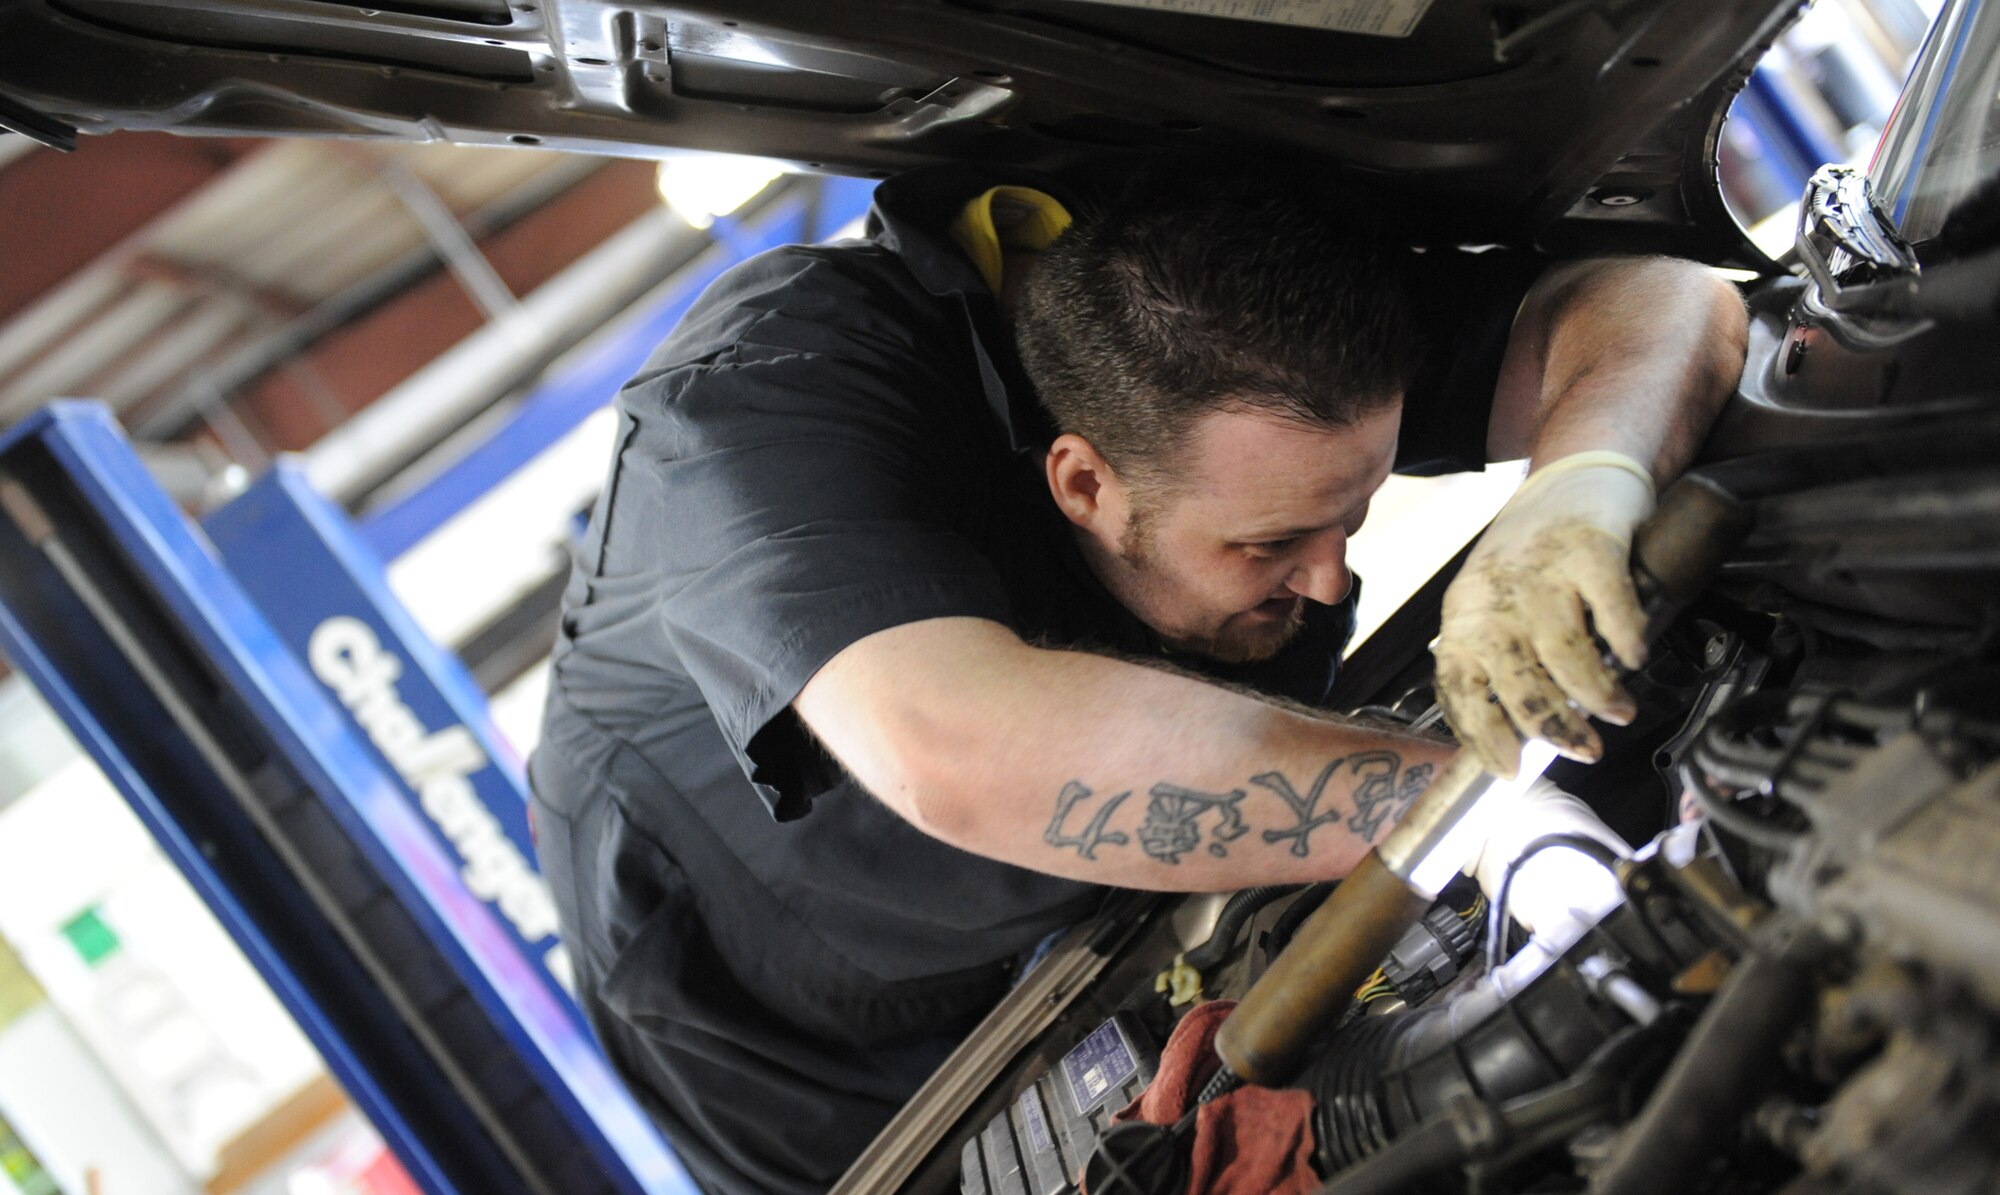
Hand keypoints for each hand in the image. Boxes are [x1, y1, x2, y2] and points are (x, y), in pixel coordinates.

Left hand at [1433, 452, 1654, 777]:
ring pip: (1564, 654)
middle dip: (1553, 728)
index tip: (1510, 770)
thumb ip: (1504, 662)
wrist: (1574, 476)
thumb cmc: (1533, 555)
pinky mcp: (1589, 549)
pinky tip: (1635, 656)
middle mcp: (1494, 595)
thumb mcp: (1496, 606)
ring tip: (1618, 710)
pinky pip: (1612, 611)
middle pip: (1517, 681)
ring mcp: (1541, 571)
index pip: (1459, 688)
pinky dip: (1627, 642)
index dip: (1483, 736)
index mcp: (1464, 616)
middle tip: (1585, 749)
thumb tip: (1523, 736)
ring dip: (1596, 694)